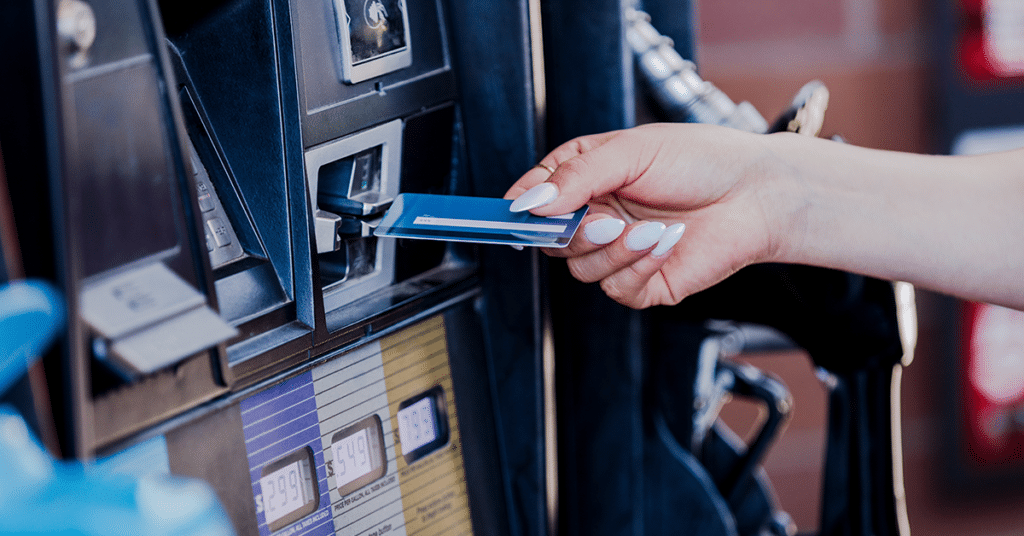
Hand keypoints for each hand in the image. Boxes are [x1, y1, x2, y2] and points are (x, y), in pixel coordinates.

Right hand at [505, 123, 788, 308]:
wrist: (757, 194)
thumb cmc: (701, 160)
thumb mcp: (631, 151)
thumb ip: (576, 176)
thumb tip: (530, 201)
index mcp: (586, 179)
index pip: (536, 197)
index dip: (522, 208)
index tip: (513, 213)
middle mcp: (597, 217)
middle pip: (552, 241)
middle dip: (575, 234)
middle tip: (603, 219)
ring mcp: (618, 253)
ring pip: (582, 270)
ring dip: (616, 251)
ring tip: (652, 228)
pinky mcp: (643, 283)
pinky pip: (618, 289)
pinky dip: (641, 266)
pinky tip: (668, 242)